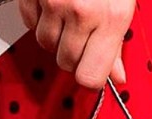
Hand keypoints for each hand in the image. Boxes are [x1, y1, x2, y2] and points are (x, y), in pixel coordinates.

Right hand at [18, 0, 135, 88]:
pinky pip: (29, 21)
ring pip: (45, 43)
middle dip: (71, 51)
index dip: (89, 76)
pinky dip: (37, 14)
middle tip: (81, 29)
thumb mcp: (122, 5)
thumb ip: (116, 44)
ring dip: (53, 32)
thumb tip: (117, 77)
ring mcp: (55, 1)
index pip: (89, 77)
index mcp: (111, 17)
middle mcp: (83, 11)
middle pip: (65, 62)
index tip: (90, 68)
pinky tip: (52, 1)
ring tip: (67, 10)